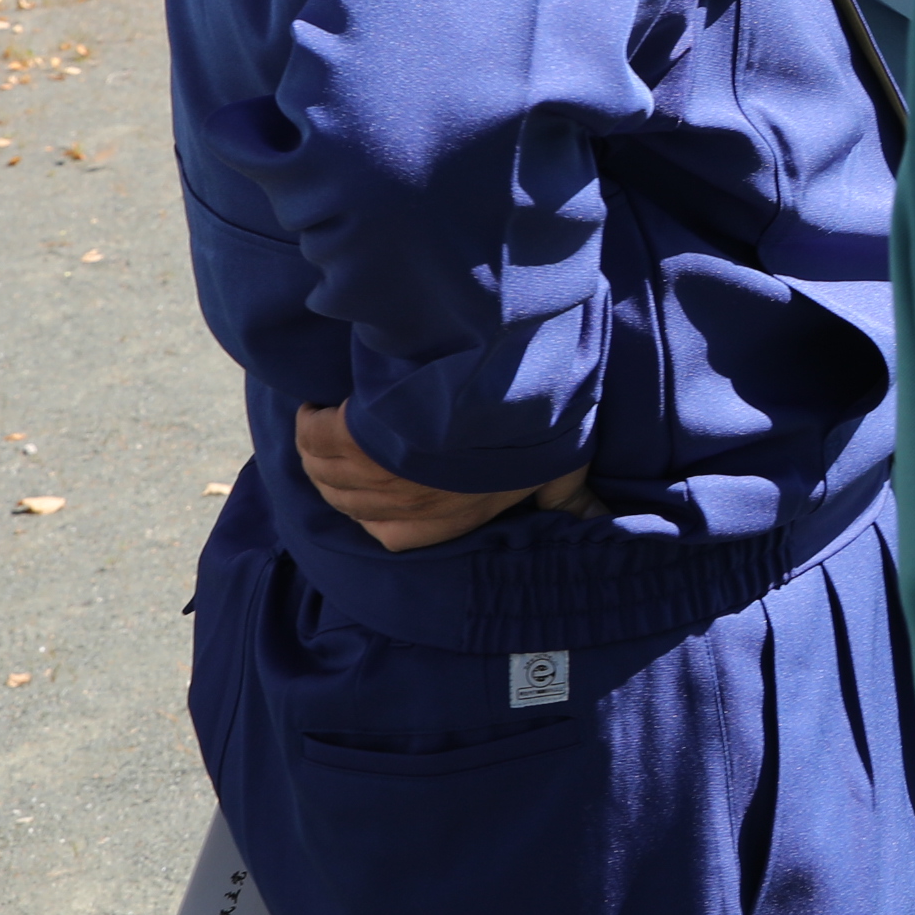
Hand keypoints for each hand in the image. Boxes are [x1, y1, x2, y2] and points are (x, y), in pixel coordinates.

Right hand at [293, 401, 592, 553]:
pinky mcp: (354, 436)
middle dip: (345, 480)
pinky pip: (316, 439)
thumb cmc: (537, 429)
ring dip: (322, 453)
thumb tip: (601, 520)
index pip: (390, 533)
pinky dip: (313, 425)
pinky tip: (319, 408)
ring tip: (329, 427)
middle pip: (349, 501)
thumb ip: (572, 501)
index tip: (381, 482)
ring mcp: (375, 474)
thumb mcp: (562, 468)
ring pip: (326, 473)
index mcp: (443, 523)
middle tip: (347, 449)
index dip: (381, 506)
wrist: (510, 381)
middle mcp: (402, 507)